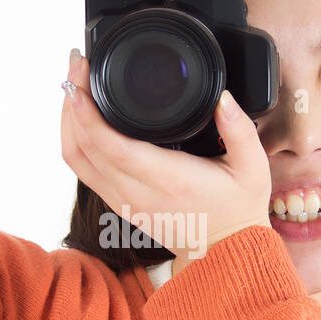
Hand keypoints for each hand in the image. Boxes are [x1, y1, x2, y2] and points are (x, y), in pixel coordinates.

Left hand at [61, 49, 272, 274]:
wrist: (225, 255)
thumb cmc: (238, 211)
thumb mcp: (252, 169)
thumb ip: (240, 130)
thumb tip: (223, 97)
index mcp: (168, 180)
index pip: (112, 145)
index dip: (87, 112)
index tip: (80, 79)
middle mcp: (137, 193)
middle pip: (83, 146)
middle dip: (72, 101)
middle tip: (76, 64)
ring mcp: (123, 201)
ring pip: (76, 159)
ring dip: (68, 120)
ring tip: (74, 83)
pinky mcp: (118, 204)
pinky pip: (83, 170)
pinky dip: (74, 139)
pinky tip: (80, 115)